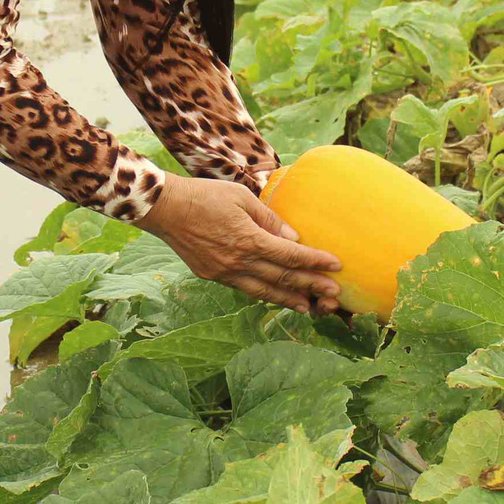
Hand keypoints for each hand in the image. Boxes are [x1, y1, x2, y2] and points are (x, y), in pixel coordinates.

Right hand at [133, 174, 342, 315]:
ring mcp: (224, 272)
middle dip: (311, 286)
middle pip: (283, 278)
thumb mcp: (242, 198)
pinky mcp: (213, 276)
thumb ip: (270, 219)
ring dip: (289, 299)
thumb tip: (295, 237)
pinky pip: (244, 289)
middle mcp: (239, 261)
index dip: (315, 261)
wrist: (167, 209)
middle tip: (334, 295)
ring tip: (309, 307)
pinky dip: (263, 294)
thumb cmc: (206, 196)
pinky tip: (275, 296)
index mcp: (249, 240)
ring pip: (264, 291)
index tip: (336, 265)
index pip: (291, 255)